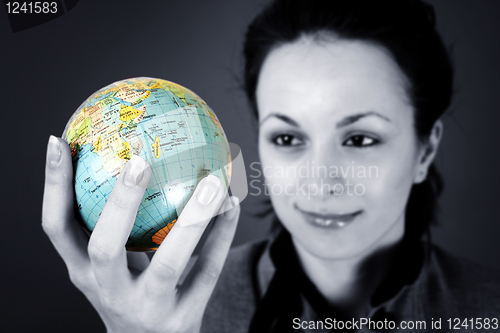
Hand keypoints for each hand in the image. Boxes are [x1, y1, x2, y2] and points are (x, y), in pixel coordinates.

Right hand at [42, 135, 239, 332]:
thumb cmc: (130, 294)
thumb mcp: (110, 267)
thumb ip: (113, 226)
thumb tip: (123, 157)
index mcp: (84, 272)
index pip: (56, 228)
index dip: (53, 186)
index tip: (60, 141)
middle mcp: (109, 292)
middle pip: (105, 248)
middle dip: (121, 203)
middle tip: (139, 160)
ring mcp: (147, 310)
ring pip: (169, 262)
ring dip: (193, 219)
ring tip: (212, 181)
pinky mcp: (182, 320)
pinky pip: (206, 272)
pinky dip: (222, 236)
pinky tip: (233, 205)